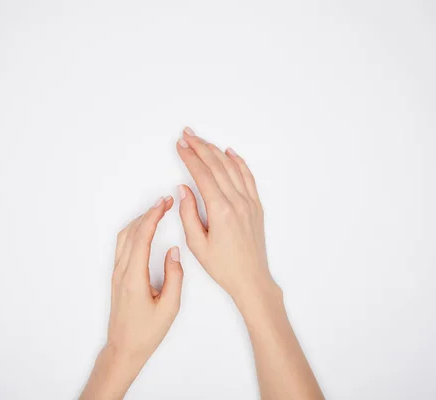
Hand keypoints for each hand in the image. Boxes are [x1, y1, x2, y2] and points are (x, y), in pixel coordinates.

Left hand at [107, 196, 183, 361]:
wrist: (123, 348)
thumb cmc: (146, 333)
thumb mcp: (169, 308)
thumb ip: (174, 277)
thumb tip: (173, 252)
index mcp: (134, 277)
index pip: (142, 237)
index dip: (153, 216)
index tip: (165, 202)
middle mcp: (122, 272)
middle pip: (131, 232)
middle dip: (148, 213)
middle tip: (165, 201)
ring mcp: (117, 273)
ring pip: (124, 237)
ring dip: (140, 220)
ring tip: (157, 210)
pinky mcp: (118, 277)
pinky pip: (122, 246)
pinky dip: (134, 231)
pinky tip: (144, 228)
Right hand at [176, 127, 278, 303]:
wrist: (251, 278)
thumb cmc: (223, 266)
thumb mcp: (197, 244)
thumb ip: (188, 213)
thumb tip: (184, 189)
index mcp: (220, 210)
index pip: (202, 174)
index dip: (189, 157)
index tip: (179, 145)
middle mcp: (237, 201)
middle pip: (216, 165)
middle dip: (200, 147)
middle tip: (187, 134)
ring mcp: (249, 202)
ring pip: (232, 167)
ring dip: (216, 150)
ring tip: (202, 140)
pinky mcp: (256, 206)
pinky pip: (247, 176)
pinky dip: (238, 161)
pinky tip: (229, 152)